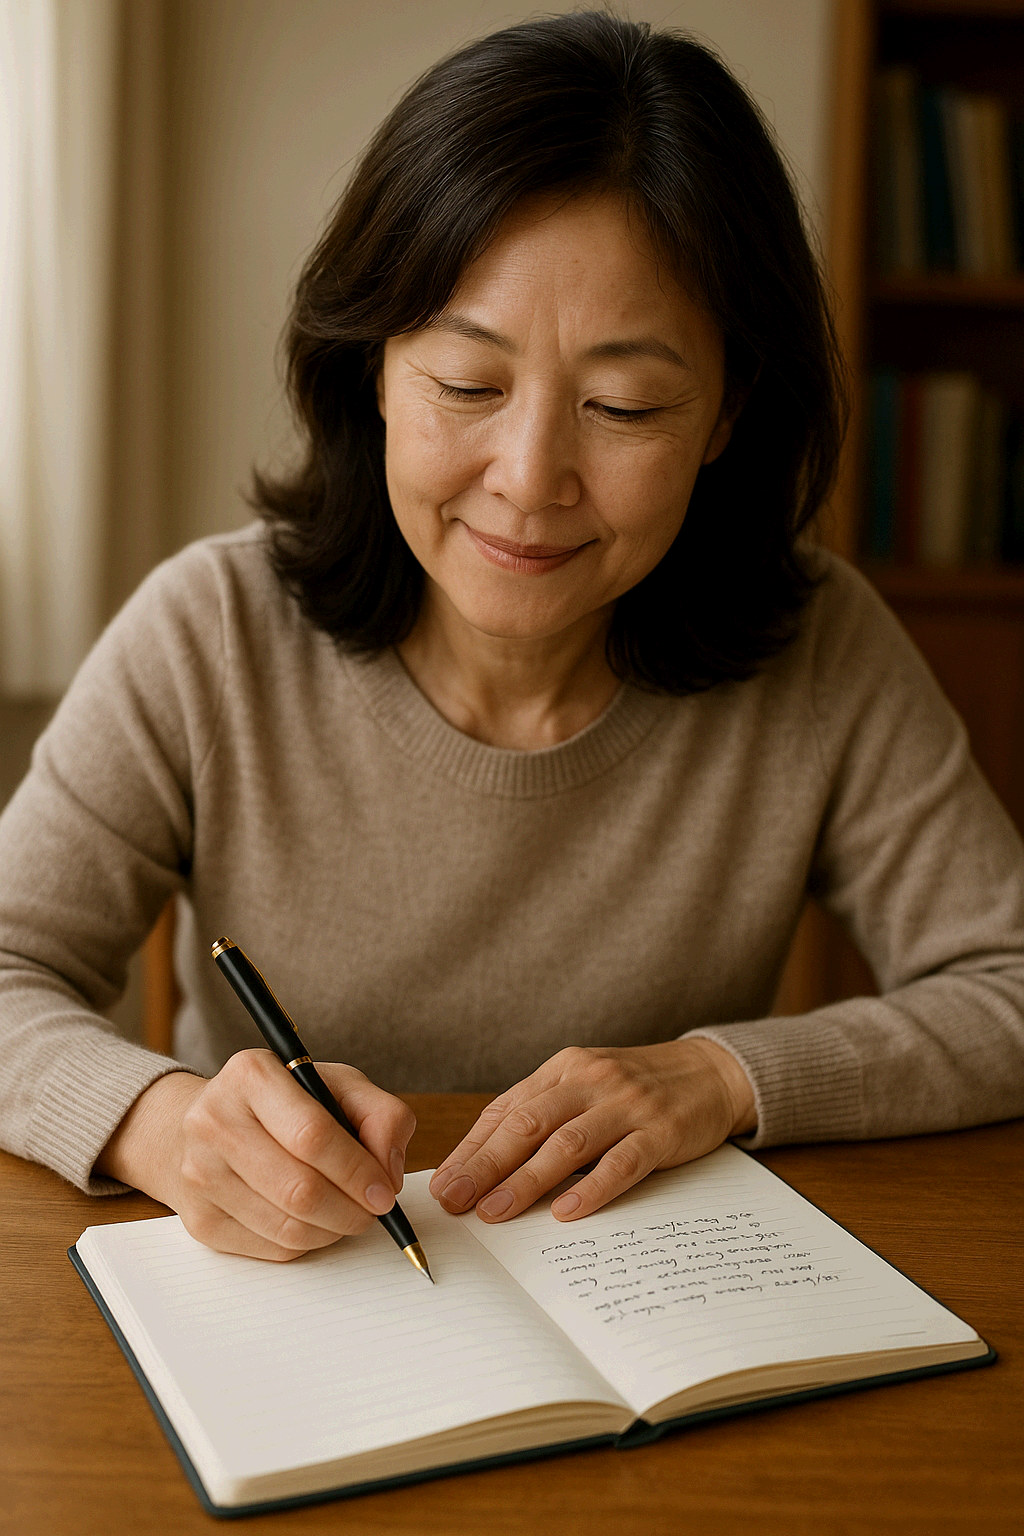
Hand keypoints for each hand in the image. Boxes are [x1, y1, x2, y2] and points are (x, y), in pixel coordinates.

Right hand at [95, 1051, 415, 1260]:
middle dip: (352, 1210)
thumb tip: (389, 1172)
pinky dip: (307, 1243)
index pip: (313, 1135)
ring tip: (347, 1213)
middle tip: (373, 1210)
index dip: (358, 1171)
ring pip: (288, 1228)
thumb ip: (381, 1115)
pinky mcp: (199, 1220)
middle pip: (300, 1190)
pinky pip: (272, 1249)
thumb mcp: (338, 1085)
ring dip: (333, 1230)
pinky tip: (314, 1221)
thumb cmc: (283, 1103)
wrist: (205, 1124)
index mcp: (252, 1075)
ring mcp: (200, 1173)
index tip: (385, 1192)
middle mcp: (215, 1121)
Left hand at [429, 1038, 754, 1223]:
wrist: (710, 1073)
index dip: (471, 1149)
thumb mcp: (584, 1088)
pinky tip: (565, 1212)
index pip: (506, 1110)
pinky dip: (591, 1188)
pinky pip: (621, 1162)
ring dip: (526, 1181)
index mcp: (563, 1070)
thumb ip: (542, 1117)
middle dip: (486, 1165)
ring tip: (495, 1212)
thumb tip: (483, 1166)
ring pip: (567, 1144)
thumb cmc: (635, 1089)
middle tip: (456, 1200)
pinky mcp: (661, 1131)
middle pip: (528, 1125)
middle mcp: (590, 1081)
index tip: (443, 1184)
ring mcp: (627, 1105)